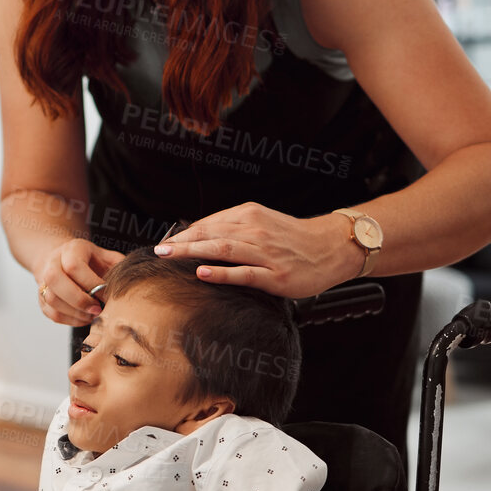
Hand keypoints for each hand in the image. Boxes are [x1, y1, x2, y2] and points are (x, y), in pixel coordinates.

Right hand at [35, 238, 125, 325]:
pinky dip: (69, 320)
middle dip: (78, 299)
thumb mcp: (107, 257)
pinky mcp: (41, 298)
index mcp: (72, 249)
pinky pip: (51, 313)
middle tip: (98, 310)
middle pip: (55, 280)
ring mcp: (43, 280)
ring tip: (93, 316)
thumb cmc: (92, 262)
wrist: (64, 261)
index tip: (107, 295)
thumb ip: (118, 266)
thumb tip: (132, 281)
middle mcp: (53, 262)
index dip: (91, 283)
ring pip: (51, 299)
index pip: (74, 266)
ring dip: (74, 312)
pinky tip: (84, 318)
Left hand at [154, 202, 359, 296]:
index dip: (185, 233)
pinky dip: (221, 272)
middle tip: (159, 250)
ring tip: (171, 256)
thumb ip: (236, 226)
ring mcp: (265, 253)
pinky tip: (202, 273)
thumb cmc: (294, 238)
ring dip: (193, 252)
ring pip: (222, 249)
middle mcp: (255, 230)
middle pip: (210, 233)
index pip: (209, 222)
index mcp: (250, 215)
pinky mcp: (275, 275)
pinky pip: (243, 273)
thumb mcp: (264, 222)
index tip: (167, 242)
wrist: (331, 247)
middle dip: (182, 242)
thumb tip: (202, 233)